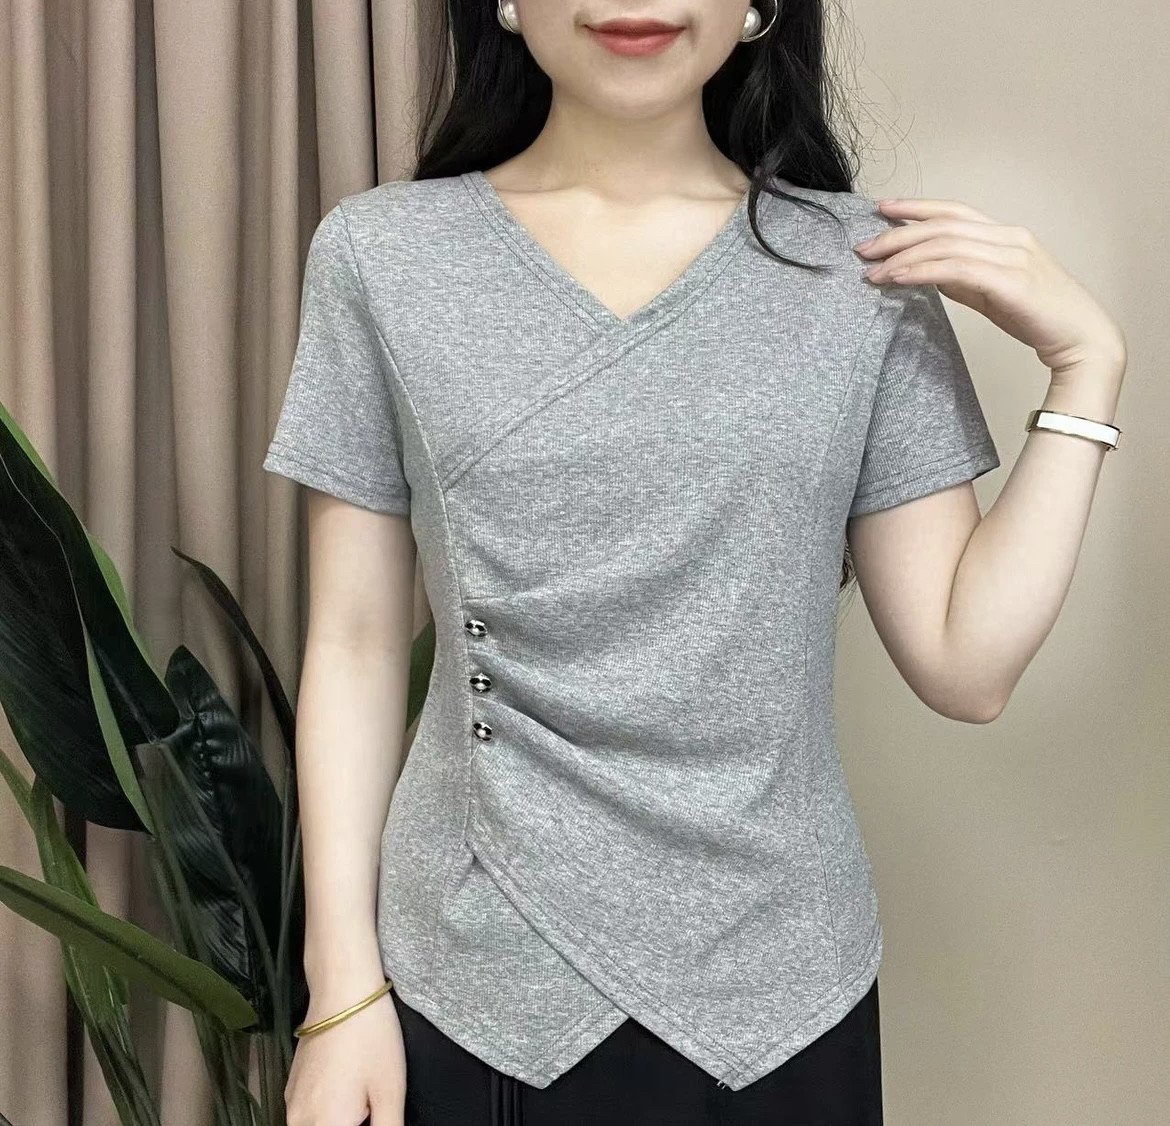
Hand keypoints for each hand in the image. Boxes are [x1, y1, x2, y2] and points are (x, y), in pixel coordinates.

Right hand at [285, 988, 405, 1125]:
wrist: (342, 991)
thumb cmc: (371, 1039)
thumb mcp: (390, 1092)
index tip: (375, 1115)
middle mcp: (299, 1122)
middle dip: (351, 1124)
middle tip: (371, 1107)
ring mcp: (291, 1105)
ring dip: (339, 1121)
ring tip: (362, 1100)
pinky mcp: (290, 1088)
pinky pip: (307, 1117)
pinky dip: (326, 1116)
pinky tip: (348, 1092)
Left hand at [853, 197, 1127, 380]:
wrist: (1081, 338)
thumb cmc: (1037, 316)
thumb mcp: (992, 291)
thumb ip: (962, 277)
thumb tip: (926, 271)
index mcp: (1006, 235)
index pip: (954, 211)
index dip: (916, 206)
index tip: (881, 207)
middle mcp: (1010, 238)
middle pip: (942, 225)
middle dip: (897, 234)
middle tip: (863, 248)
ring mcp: (1012, 256)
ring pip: (945, 244)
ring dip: (902, 256)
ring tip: (872, 271)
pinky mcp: (1010, 280)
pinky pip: (956, 269)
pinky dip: (922, 271)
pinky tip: (898, 279)